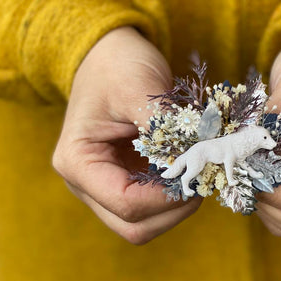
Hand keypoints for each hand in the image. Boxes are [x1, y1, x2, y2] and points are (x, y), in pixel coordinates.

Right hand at [52, 26, 200, 244]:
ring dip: (176, 207)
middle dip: (173, 210)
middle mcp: (86, 182)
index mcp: (78, 161)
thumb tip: (198, 157)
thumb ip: (163, 127)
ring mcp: (105, 185)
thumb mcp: (138, 88)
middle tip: (203, 181)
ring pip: (144, 223)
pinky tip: (192, 171)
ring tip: (199, 175)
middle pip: (133, 226)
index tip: (197, 175)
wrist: (109, 54)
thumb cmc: (118, 66)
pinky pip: (152, 206)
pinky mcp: (126, 181)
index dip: (166, 197)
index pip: (125, 202)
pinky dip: (175, 197)